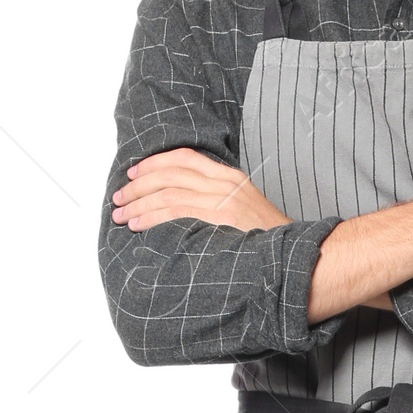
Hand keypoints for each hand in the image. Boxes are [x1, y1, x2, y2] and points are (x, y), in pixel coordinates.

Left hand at [111, 147, 288, 232]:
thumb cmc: (265, 240)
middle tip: (119, 197)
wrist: (293, 256)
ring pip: (166, 191)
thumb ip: (217, 200)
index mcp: (230, 177)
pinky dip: (150, 217)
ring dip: (137, 203)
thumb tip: (181, 203)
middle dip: (138, 185)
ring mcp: (222, 200)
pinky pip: (174, 211)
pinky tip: (137, 224)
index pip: (184, 157)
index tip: (133, 173)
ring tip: (120, 214)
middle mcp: (224, 183)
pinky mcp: (218, 218)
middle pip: (169, 173)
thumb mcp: (244, 209)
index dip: (154, 162)